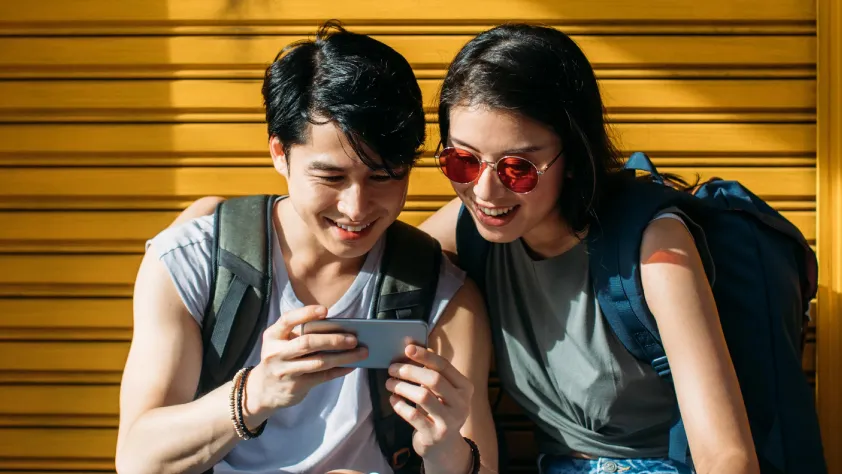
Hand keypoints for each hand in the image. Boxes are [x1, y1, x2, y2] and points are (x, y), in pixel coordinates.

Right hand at [245, 305, 367, 417]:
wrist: (262, 390)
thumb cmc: (280, 358)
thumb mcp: (281, 343)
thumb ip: (300, 334)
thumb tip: (339, 328)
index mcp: (272, 335)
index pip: (287, 320)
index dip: (306, 313)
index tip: (326, 311)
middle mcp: (276, 352)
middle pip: (307, 342)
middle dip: (333, 339)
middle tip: (354, 338)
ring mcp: (284, 371)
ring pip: (319, 362)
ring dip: (343, 357)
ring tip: (362, 352)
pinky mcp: (295, 386)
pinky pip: (322, 376)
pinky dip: (340, 370)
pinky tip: (352, 365)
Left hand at [385, 344, 473, 468]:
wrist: (444, 447)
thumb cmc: (440, 411)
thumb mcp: (442, 392)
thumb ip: (432, 372)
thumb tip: (411, 348)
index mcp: (464, 388)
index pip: (444, 366)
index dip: (425, 355)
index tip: (407, 349)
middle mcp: (461, 404)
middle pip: (434, 379)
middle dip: (410, 371)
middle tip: (392, 368)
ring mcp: (449, 421)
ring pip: (423, 396)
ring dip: (402, 387)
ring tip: (389, 383)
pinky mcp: (434, 435)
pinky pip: (413, 415)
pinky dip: (399, 405)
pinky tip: (393, 400)